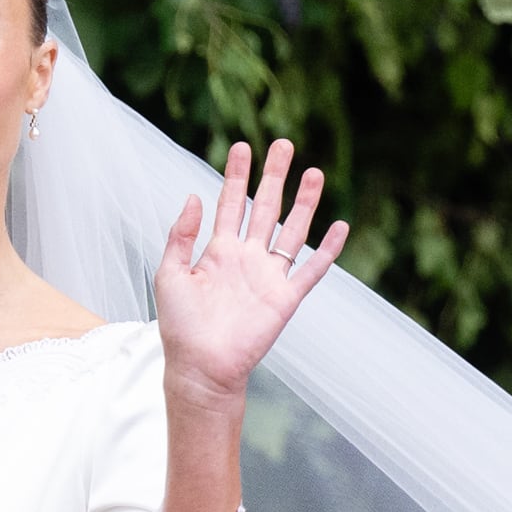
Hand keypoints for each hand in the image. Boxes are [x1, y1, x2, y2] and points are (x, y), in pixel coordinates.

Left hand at [154, 138, 346, 404]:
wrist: (201, 366)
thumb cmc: (180, 325)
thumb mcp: (170, 274)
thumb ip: (181, 236)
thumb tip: (193, 196)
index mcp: (218, 252)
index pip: (230, 204)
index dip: (236, 176)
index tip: (242, 147)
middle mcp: (246, 259)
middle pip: (264, 208)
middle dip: (273, 177)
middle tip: (283, 144)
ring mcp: (268, 277)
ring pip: (292, 231)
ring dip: (304, 203)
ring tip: (314, 172)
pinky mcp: (286, 298)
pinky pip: (312, 270)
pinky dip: (328, 250)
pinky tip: (340, 226)